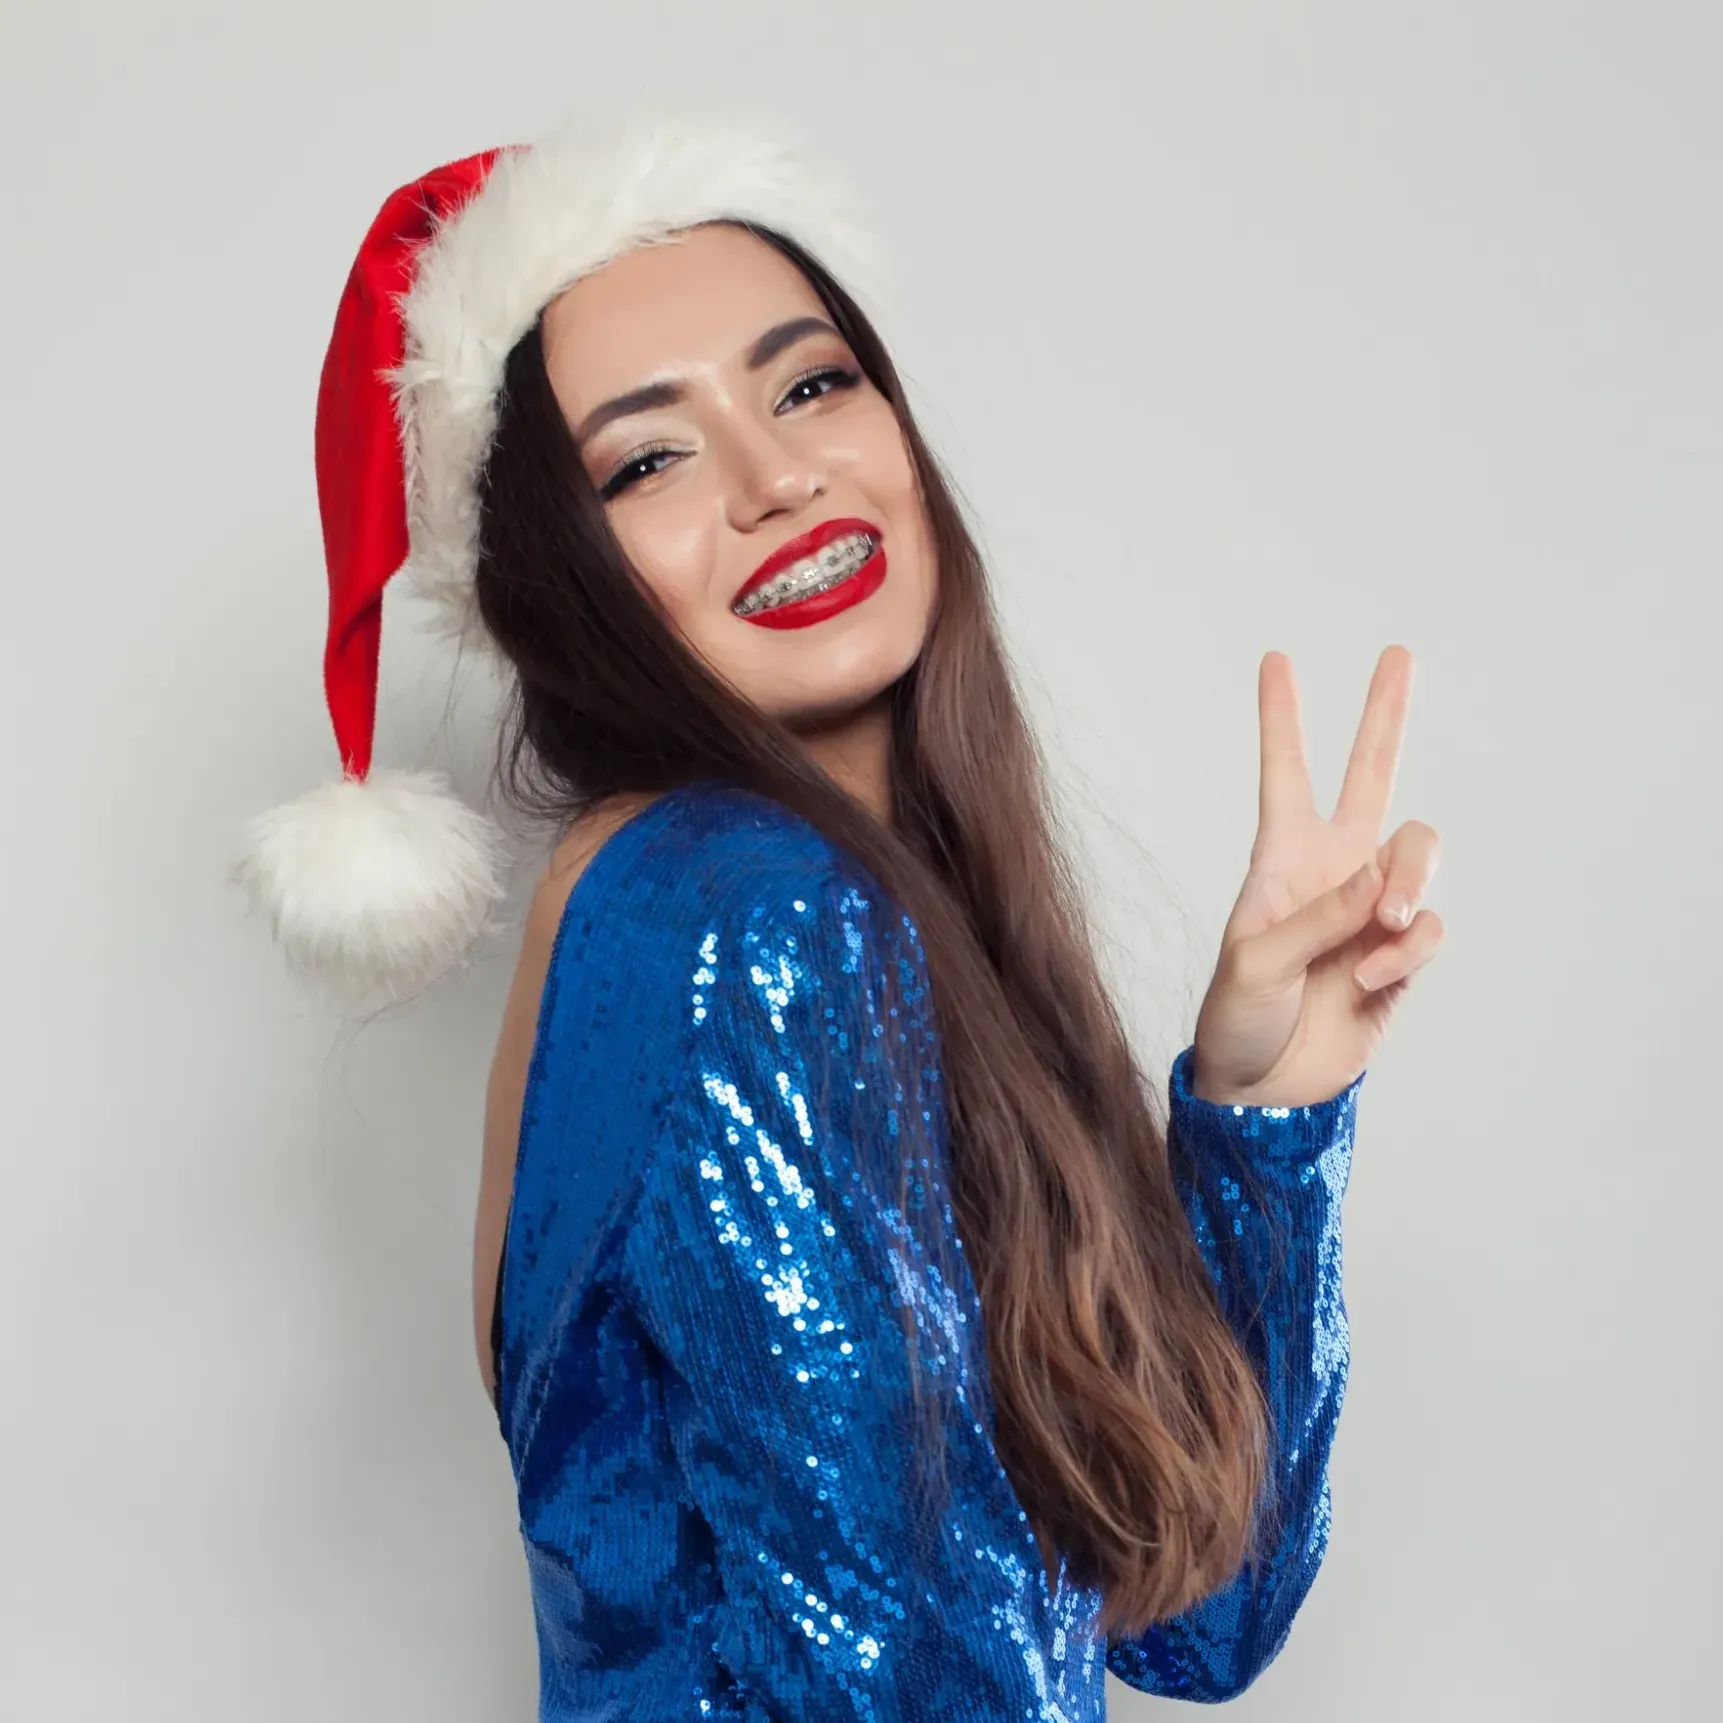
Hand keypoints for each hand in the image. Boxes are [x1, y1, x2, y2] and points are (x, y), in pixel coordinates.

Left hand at [1191, 645, 1443, 1109]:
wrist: (1262, 1087)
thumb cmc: (1237, 1018)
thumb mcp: (1256, 962)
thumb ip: (1320, 915)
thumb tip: (1382, 878)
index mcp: (1281, 860)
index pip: (1286, 774)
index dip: (1283, 720)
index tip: (1277, 659)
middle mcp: (1331, 870)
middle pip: (1370, 777)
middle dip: (1384, 717)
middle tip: (1398, 653)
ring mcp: (1369, 909)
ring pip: (1419, 855)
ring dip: (1408, 884)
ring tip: (1378, 930)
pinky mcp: (1398, 955)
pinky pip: (1426, 928)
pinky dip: (1405, 950)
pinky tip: (1371, 978)